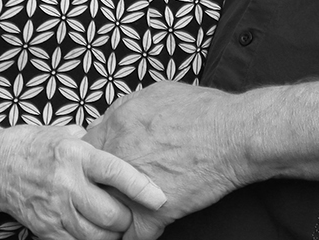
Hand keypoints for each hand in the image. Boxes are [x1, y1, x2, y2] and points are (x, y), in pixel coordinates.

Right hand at [0, 123, 165, 239]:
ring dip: (112, 234)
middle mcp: (67, 183)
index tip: (160, 197)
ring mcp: (55, 209)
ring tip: (115, 224)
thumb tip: (126, 141)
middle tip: (131, 212)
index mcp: (76, 154)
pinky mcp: (45, 228)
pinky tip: (95, 233)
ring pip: (96, 234)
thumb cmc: (35, 145)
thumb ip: (97, 141)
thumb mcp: (67, 134)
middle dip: (127, 217)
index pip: (115, 172)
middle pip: (110, 212)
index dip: (141, 187)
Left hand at [85, 83, 247, 239]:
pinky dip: (133, 237)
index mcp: (118, 126)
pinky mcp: (152, 212)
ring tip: (116, 220)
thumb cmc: (204, 111)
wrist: (234, 135)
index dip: (91, 162)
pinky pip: (131, 236)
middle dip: (96, 189)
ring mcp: (132, 187)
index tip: (98, 169)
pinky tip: (137, 233)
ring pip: (104, 211)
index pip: (84, 151)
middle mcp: (119, 157)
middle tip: (105, 195)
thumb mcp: (158, 92)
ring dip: (111, 216)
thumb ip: (128, 107)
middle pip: (89, 182)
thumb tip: (113, 118)